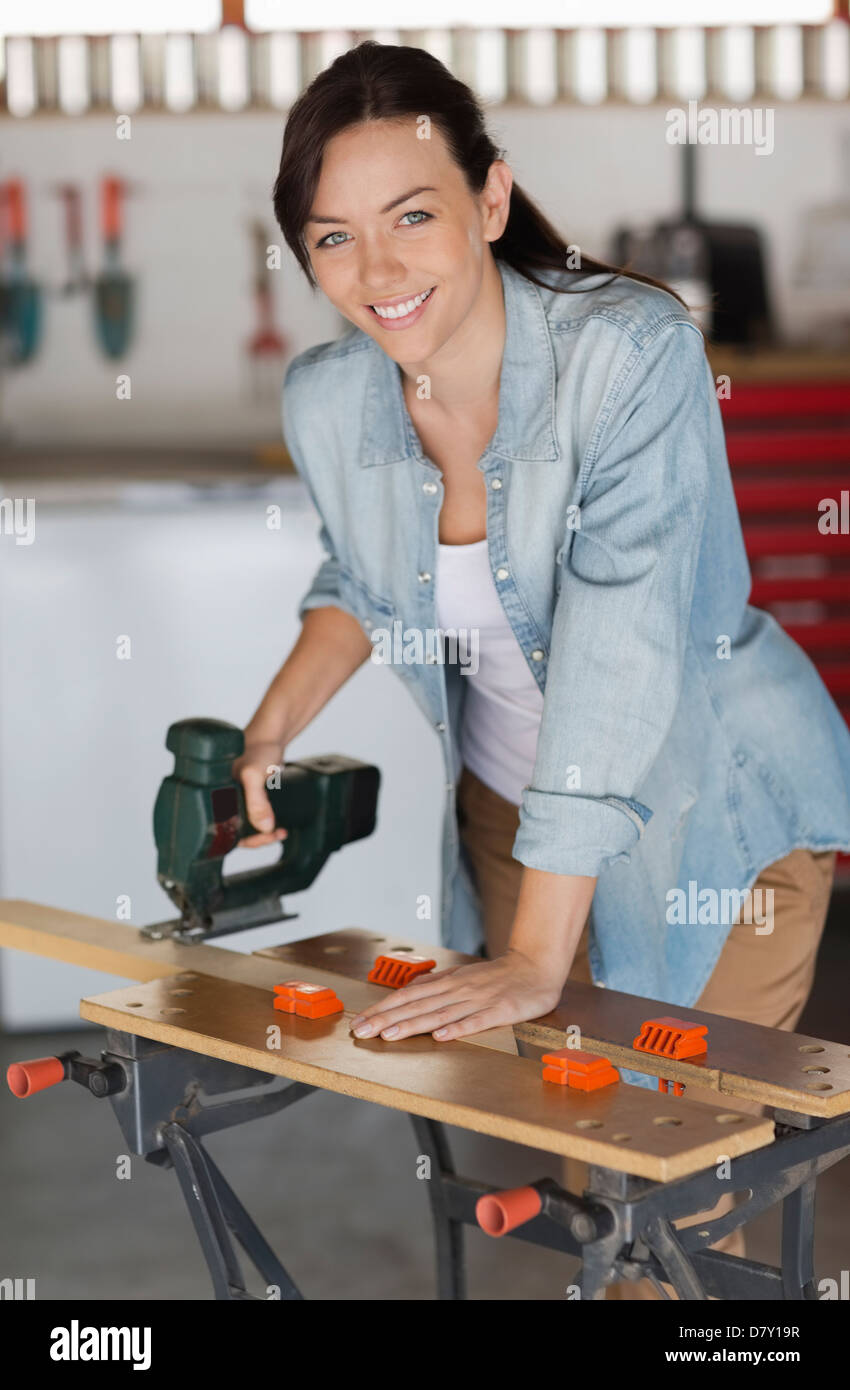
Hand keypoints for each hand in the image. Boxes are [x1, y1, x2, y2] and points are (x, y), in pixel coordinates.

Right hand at [232, 739, 288, 847]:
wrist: (270, 737)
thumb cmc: (257, 750)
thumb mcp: (253, 776)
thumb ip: (257, 802)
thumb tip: (264, 827)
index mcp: (215, 797)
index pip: (225, 830)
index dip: (246, 839)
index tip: (266, 836)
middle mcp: (223, 800)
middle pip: (236, 831)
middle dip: (257, 838)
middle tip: (275, 834)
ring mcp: (235, 798)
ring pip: (245, 825)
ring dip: (262, 832)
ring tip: (279, 831)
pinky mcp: (246, 796)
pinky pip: (252, 816)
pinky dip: (264, 822)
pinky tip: (275, 823)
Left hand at [349, 949, 563, 1042]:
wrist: (535, 967)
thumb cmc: (496, 975)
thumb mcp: (462, 975)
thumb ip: (437, 983)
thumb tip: (410, 989)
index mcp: (448, 982)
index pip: (408, 996)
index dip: (383, 1009)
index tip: (361, 1021)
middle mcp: (458, 990)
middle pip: (417, 1006)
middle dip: (387, 1019)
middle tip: (361, 1031)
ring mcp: (478, 1001)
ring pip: (439, 1015)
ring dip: (412, 1025)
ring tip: (388, 1035)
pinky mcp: (499, 1011)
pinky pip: (476, 1021)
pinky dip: (457, 1029)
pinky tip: (440, 1037)